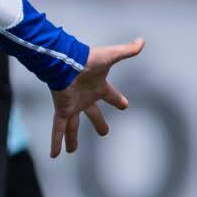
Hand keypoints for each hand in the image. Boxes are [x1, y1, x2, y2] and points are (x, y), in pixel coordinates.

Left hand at [50, 37, 143, 156]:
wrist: (65, 62)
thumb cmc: (88, 59)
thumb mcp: (111, 56)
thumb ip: (127, 50)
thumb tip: (142, 40)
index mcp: (98, 87)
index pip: (112, 95)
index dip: (118, 100)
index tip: (124, 105)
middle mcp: (85, 98)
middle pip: (93, 114)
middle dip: (98, 122)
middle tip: (105, 132)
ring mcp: (73, 105)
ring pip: (72, 126)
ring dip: (72, 138)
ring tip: (72, 151)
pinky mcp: (62, 110)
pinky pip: (59, 129)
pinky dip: (56, 142)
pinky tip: (54, 155)